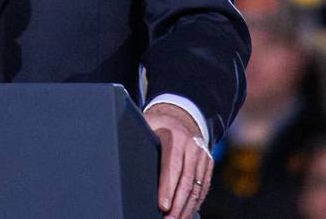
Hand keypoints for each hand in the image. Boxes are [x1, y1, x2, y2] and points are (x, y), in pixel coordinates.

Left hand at [146, 103, 211, 218]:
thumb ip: (137, 136)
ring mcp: (202, 156)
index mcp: (174, 137)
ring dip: (187, 208)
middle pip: (186, 181)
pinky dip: (196, 202)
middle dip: (177, 204)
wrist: (182, 116)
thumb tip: (117, 150)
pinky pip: (203, 187)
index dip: (167, 188)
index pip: (171, 166)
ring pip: (196, 187)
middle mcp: (191, 146)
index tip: (162, 206)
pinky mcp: (208, 164)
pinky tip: (187, 212)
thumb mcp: (146, 124)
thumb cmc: (157, 124)